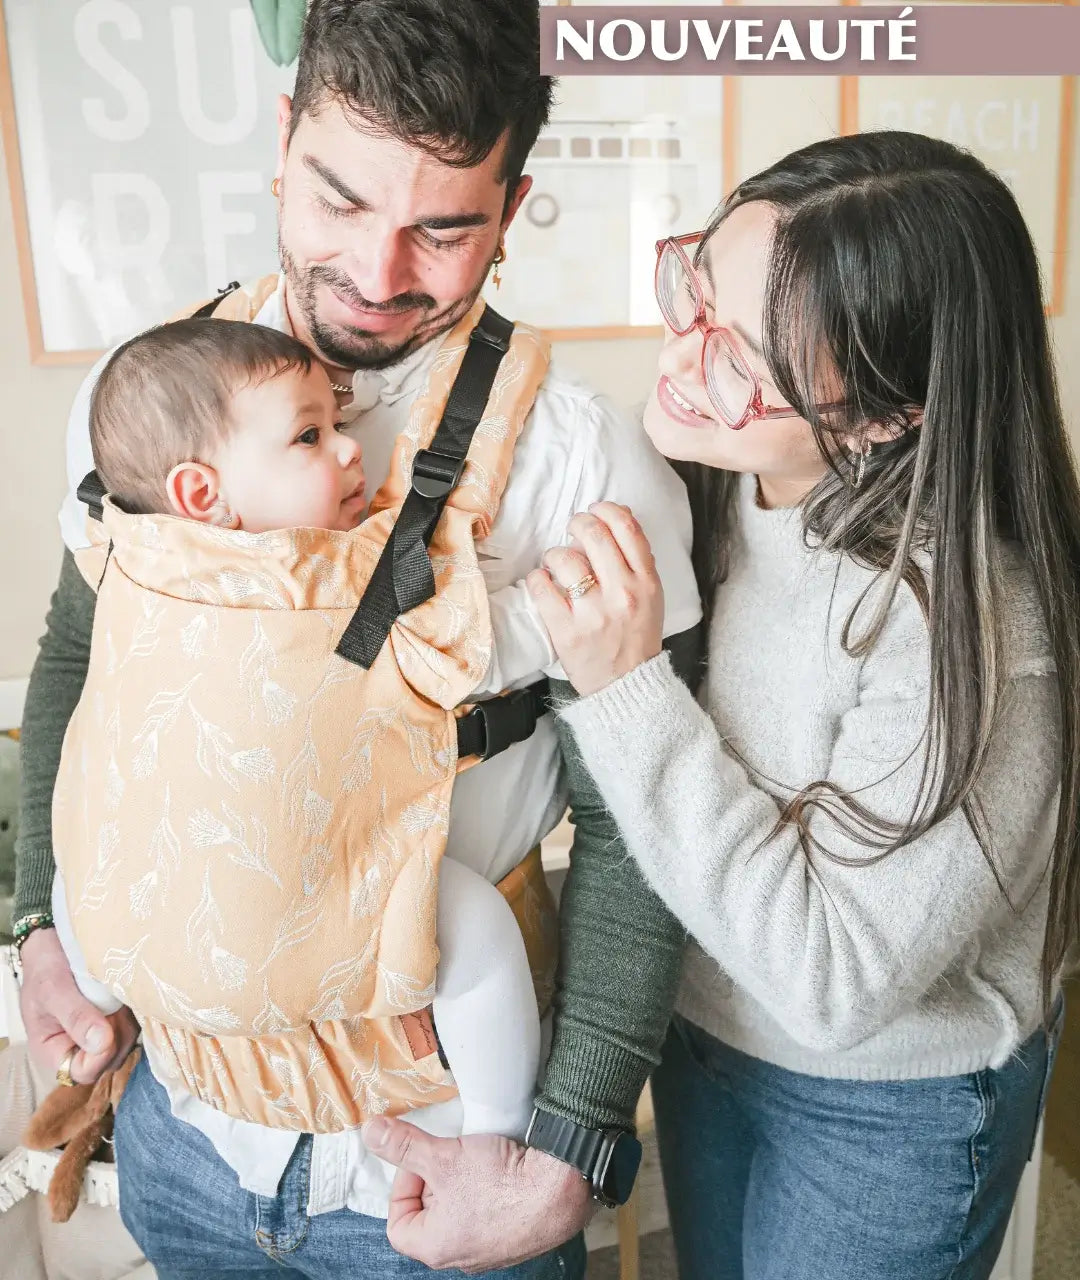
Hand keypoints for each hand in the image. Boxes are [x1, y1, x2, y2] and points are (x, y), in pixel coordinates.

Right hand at [18, 927, 138, 1084]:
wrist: (56, 943)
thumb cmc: (46, 967)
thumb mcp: (54, 990)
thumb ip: (76, 1017)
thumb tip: (102, 1043)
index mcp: (54, 1051)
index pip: (83, 1072)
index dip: (100, 1056)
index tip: (107, 1027)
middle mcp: (79, 1047)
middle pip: (110, 1059)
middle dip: (117, 1033)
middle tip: (109, 1002)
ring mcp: (101, 1033)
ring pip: (127, 1042)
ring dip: (126, 1018)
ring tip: (113, 993)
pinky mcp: (118, 1018)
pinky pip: (136, 1024)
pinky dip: (135, 1009)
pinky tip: (124, 991)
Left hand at [363, 1117, 592, 1272]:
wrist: (560, 1190)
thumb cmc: (499, 1183)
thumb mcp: (442, 1157)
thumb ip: (404, 1146)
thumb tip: (371, 1133)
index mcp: (437, 1246)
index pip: (398, 1225)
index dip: (401, 1188)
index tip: (418, 1160)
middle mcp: (462, 1255)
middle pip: (429, 1217)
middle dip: (432, 1180)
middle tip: (444, 1152)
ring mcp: (491, 1248)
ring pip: (459, 1213)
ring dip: (459, 1183)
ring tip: (470, 1156)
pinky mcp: (515, 1234)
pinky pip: (488, 1213)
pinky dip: (485, 1190)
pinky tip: (496, 1168)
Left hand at [527, 502, 664, 696]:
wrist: (627, 686)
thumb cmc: (636, 638)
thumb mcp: (651, 597)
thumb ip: (638, 560)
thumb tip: (621, 516)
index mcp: (646, 583)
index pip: (628, 529)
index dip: (608, 510)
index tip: (596, 509)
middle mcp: (622, 594)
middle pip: (594, 536)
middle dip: (578, 523)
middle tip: (573, 528)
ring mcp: (593, 613)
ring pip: (564, 558)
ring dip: (555, 554)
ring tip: (556, 563)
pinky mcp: (567, 631)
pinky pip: (542, 588)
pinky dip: (538, 579)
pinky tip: (543, 583)